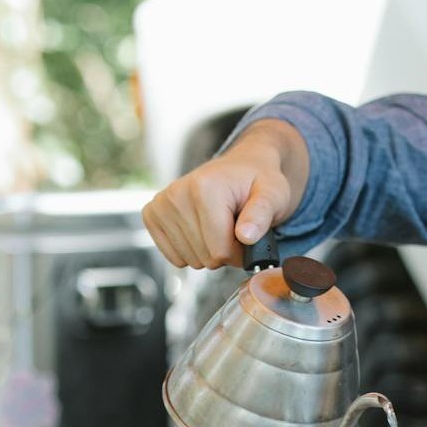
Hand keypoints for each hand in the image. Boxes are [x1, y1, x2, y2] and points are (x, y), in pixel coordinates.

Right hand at [143, 120, 301, 268]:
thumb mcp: (274, 194)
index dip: (240, 252)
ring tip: (219, 225)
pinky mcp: (152, 214)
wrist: (242, 166)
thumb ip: (262, 214)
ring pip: (190, 260)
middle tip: (234, 228)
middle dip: (225, 252)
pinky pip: (174, 257)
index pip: (220, 251)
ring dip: (209, 251)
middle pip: (205, 257)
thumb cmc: (259, 181)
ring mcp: (161, 204)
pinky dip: (191, 251)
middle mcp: (177, 193)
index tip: (248, 235)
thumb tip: (245, 236)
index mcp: (205, 188)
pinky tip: (202, 229)